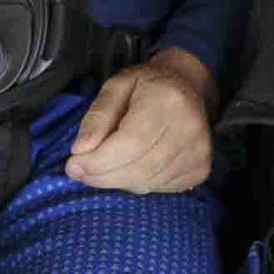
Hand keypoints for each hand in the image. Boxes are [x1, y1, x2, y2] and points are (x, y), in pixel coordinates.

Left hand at [67, 46, 216, 193]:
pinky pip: (159, 188)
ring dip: (117, 180)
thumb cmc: (146, 86)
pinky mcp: (201, 170)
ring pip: (146, 183)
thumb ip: (97, 117)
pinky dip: (137, 182)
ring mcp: (199, 153)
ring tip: (105, 164)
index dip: (100, 161)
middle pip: (138, 168)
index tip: (73, 166)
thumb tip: (81, 150)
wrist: (187, 85)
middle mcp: (190, 129)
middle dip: (102, 175)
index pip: (131, 143)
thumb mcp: (115, 87)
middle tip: (79, 171)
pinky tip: (132, 165)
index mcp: (168, 101)